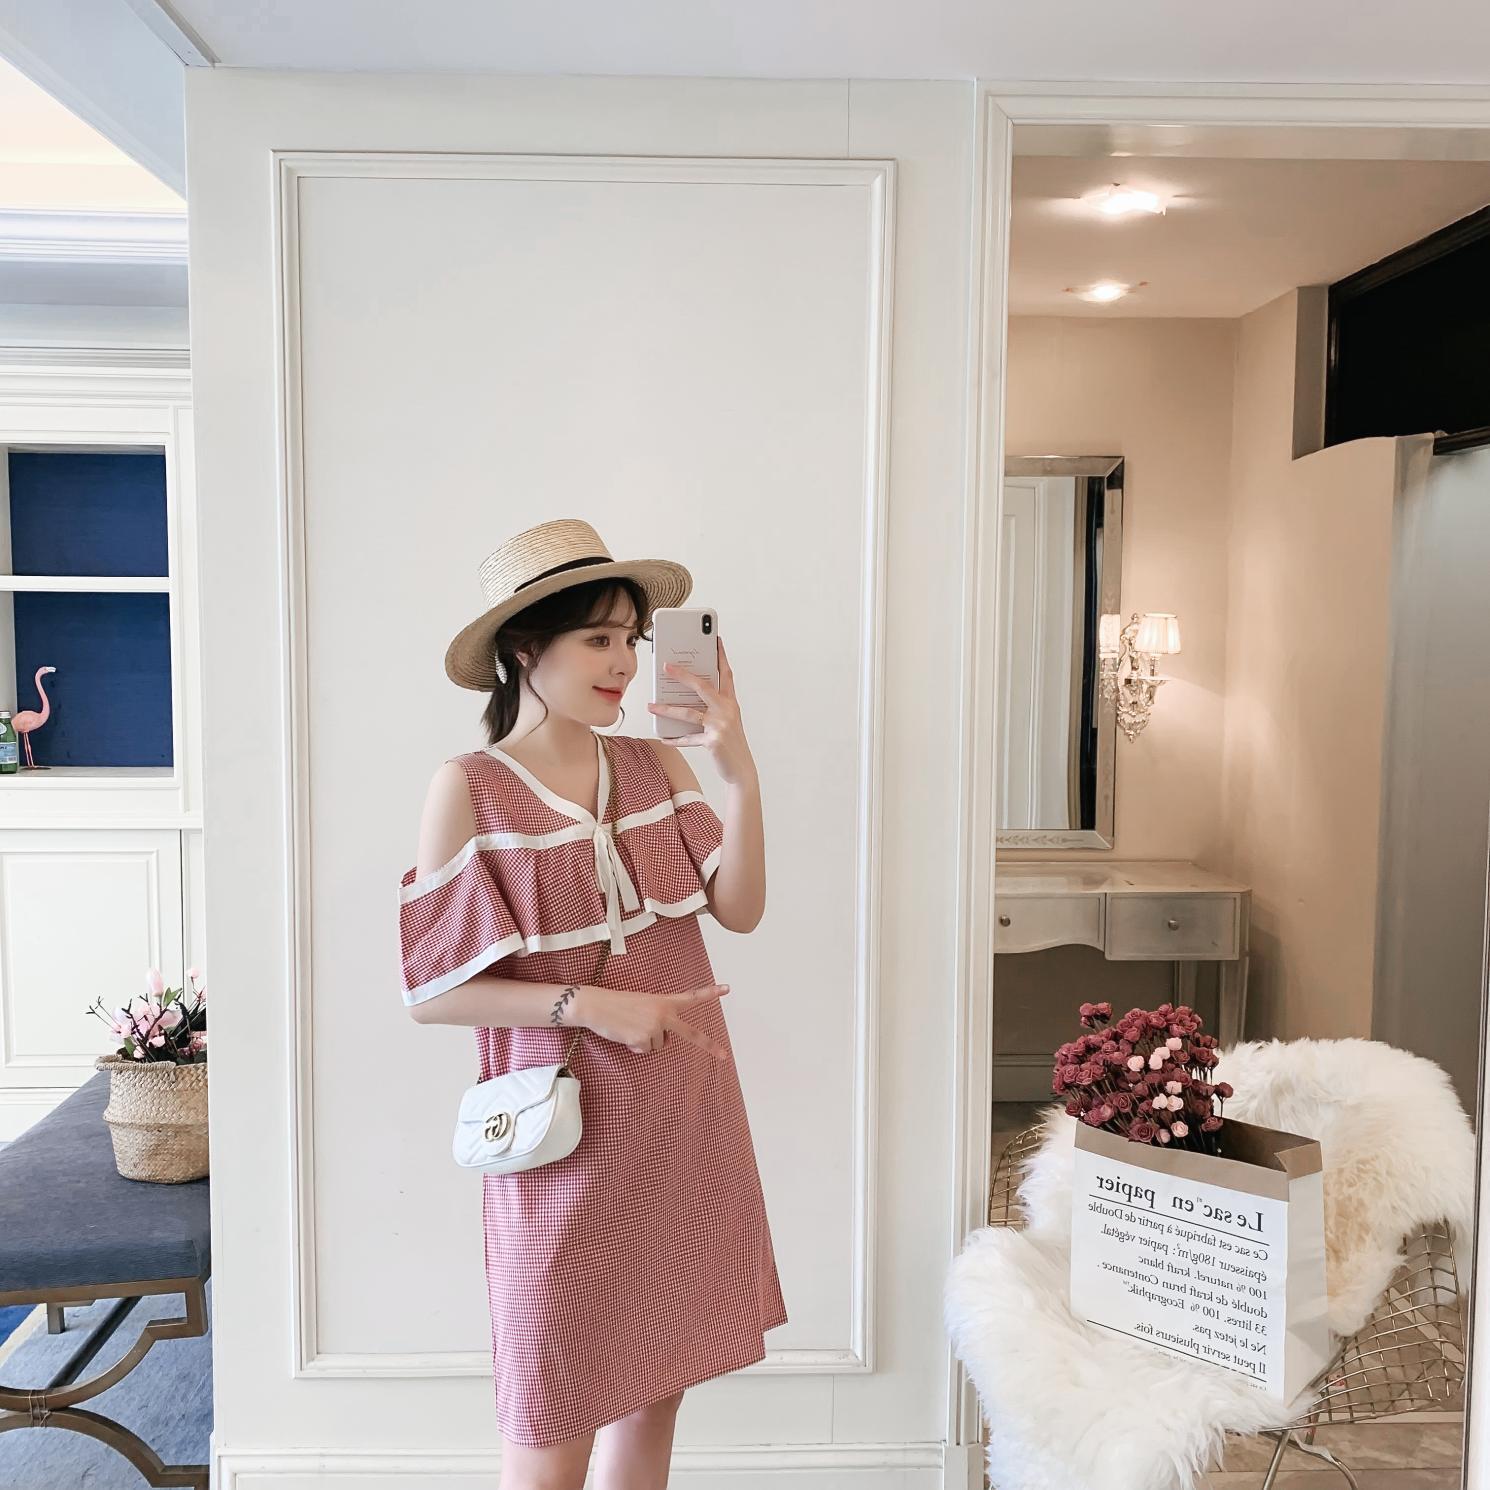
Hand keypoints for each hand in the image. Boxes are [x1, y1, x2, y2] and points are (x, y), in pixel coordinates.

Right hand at [573, 982, 730, 1058]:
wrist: (596, 1005)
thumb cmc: (617, 1004)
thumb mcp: (643, 1005)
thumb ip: (658, 1019)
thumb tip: (662, 1043)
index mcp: (663, 1001)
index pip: (690, 996)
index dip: (710, 993)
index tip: (727, 989)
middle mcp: (663, 1013)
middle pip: (690, 1033)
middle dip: (708, 1045)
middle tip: (724, 1055)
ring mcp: (655, 1027)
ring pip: (659, 1046)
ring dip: (645, 1041)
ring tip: (630, 1027)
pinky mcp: (644, 1039)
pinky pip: (645, 1051)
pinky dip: (635, 1047)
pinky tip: (626, 1034)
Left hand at [647, 635, 755, 785]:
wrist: (741, 769)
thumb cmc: (731, 744)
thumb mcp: (726, 721)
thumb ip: (711, 708)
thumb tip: (684, 698)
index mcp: (730, 702)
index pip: (725, 674)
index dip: (721, 656)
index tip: (715, 640)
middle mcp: (727, 710)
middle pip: (703, 687)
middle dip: (683, 675)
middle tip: (666, 666)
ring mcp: (720, 725)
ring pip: (689, 713)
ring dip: (667, 709)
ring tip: (651, 706)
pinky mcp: (713, 741)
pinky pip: (688, 738)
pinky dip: (674, 738)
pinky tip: (663, 736)